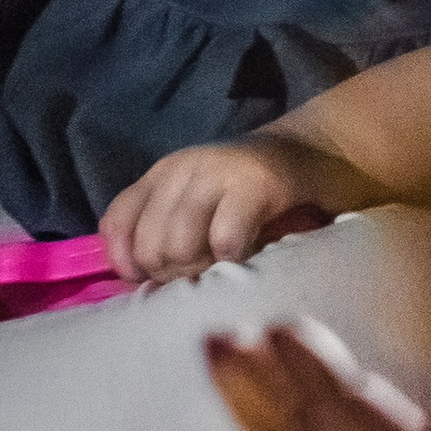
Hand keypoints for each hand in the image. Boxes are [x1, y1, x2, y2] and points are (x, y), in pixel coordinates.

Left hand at [100, 137, 321, 283]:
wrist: (313, 152)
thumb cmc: (251, 194)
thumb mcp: (197, 203)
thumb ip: (165, 231)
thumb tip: (137, 279)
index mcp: (161, 175)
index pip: (117, 225)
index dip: (130, 263)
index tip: (158, 278)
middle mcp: (182, 169)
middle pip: (150, 246)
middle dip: (175, 274)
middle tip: (205, 273)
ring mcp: (217, 173)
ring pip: (179, 245)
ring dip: (203, 270)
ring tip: (226, 267)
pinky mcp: (254, 184)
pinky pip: (224, 239)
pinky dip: (233, 259)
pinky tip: (248, 257)